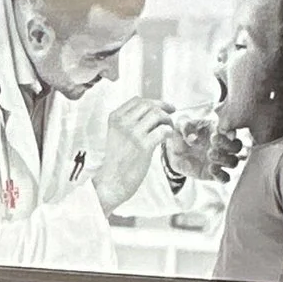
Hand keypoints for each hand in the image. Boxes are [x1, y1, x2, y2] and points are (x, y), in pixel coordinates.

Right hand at [92, 96, 175, 210]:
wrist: (111, 181)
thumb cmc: (117, 160)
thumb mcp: (116, 135)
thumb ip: (129, 123)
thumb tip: (152, 112)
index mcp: (115, 118)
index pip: (137, 100)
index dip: (153, 102)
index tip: (163, 107)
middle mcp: (123, 123)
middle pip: (149, 105)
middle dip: (164, 108)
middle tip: (171, 116)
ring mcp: (133, 133)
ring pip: (157, 114)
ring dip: (167, 120)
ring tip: (169, 128)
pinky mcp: (143, 146)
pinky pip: (163, 130)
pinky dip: (169, 132)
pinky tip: (167, 138)